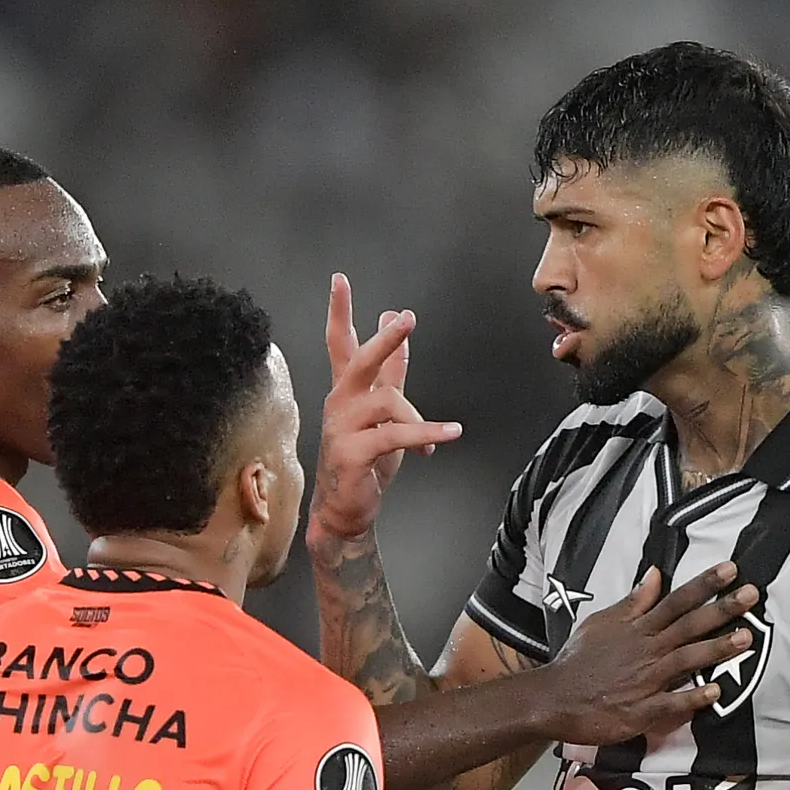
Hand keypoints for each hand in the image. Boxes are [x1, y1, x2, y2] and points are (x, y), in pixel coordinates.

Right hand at [311, 274, 459, 542]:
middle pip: (359, 361)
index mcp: (346, 391)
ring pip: (387, 402)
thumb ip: (391, 372)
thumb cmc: (365, 460)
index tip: (340, 281)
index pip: (340, 343)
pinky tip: (449, 435)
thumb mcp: (385, 412)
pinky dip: (427, 434)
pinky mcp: (352, 453)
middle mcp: (339, 403)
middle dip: (384, 340)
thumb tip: (395, 327)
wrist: (346, 509)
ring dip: (419, 417)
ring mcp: (342, 428)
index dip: (340, 311)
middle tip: (404, 319)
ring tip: (443, 433)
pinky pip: (396, 435)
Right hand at [541, 563, 761, 744]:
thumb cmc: (579, 659)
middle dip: (721, 609)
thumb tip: (655, 574)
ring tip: (746, 638)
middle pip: (689, 626)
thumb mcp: (602, 622)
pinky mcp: (640, 710)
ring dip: (716, 649)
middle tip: (753, 594)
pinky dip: (692, 698)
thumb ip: (633, 602)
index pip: (676, 601)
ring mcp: (645, 681)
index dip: (704, 584)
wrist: (554, 698)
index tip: (731, 569)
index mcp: (638, 628)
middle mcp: (647, 650)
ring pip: (686, 660)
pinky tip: (716, 693)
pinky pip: (671, 704)